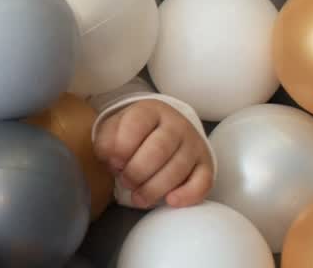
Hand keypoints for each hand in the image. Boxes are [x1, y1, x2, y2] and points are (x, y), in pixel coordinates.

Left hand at [93, 99, 212, 208]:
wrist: (164, 131)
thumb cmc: (134, 134)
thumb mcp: (115, 128)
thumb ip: (107, 140)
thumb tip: (108, 158)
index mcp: (151, 110)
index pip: (137, 124)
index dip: (122, 146)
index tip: (113, 163)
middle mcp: (176, 125)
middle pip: (158, 149)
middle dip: (137, 171)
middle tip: (125, 182)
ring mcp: (194, 144)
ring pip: (178, 168)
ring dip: (154, 188)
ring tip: (137, 197)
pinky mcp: (206, 165)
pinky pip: (203, 182)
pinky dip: (188, 194)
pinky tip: (170, 201)